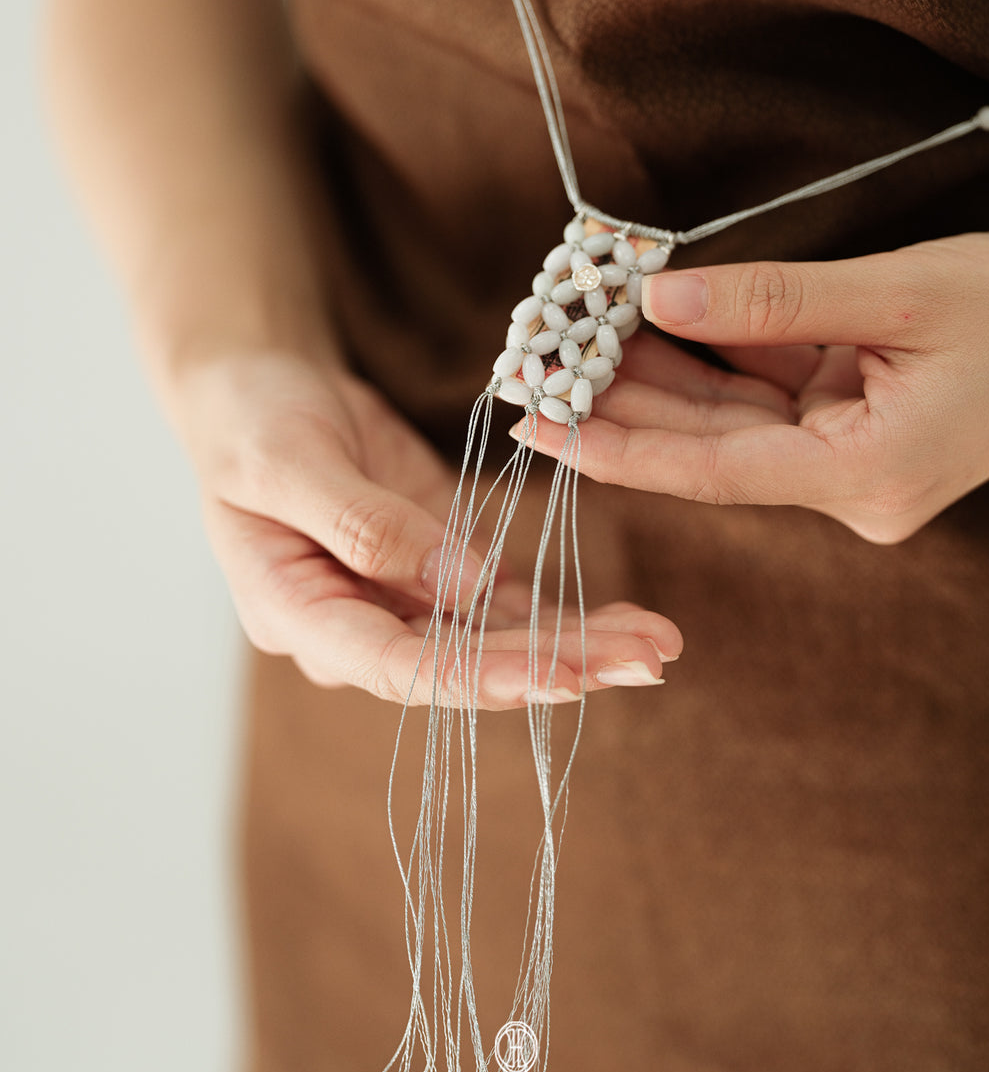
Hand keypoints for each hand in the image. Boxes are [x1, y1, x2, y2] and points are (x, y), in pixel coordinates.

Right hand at [172, 351, 681, 705]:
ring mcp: (399, 604)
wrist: (257, 392)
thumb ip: (368, 526)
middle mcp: (356, 628)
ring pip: (495, 642)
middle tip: (642, 661)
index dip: (480, 678)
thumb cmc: (251, 421)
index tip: (560, 679)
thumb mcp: (289, 462)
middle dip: (556, 666)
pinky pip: (503, 606)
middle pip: (464, 665)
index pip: (398, 668)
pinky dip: (562, 614)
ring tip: (655, 646)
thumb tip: (462, 588)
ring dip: (575, 646)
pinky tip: (623, 622)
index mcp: (298, 616)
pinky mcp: (435, 574)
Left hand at [517, 232, 988, 542]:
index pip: (710, 470)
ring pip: (729, 420)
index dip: (616, 451)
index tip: (538, 432)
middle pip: (707, 445)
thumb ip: (774, 301)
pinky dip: (710, 360)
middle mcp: (848, 485)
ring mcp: (849, 460)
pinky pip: (764, 397)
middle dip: (620, 405)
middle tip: (537, 367)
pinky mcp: (852, 430)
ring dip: (656, 378)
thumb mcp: (900, 293)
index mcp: (863, 475)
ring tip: (575, 338)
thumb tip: (662, 300)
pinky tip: (648, 326)